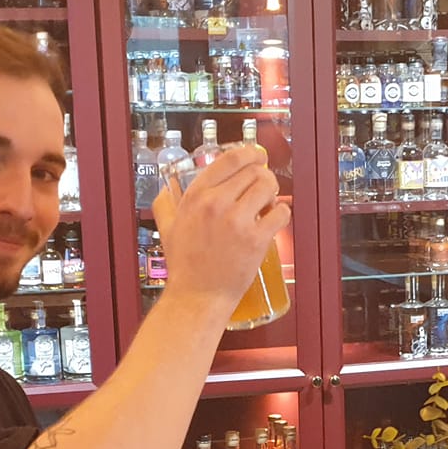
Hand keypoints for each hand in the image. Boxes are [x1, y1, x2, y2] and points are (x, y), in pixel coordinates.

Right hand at [158, 143, 288, 314]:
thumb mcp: (168, 228)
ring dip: (272, 191)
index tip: (256, 155)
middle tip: (262, 185)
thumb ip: (165, 205)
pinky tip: (275, 217)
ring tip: (267, 202)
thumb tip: (166, 190)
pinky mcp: (256, 240)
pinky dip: (282, 212)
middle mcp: (216, 204)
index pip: (229, 159)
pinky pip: (280, 213)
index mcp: (196, 196)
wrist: (198, 295)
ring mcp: (237, 222)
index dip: (248, 153)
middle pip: (253, 171)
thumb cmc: (185, 266)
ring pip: (268, 186)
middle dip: (262, 175)